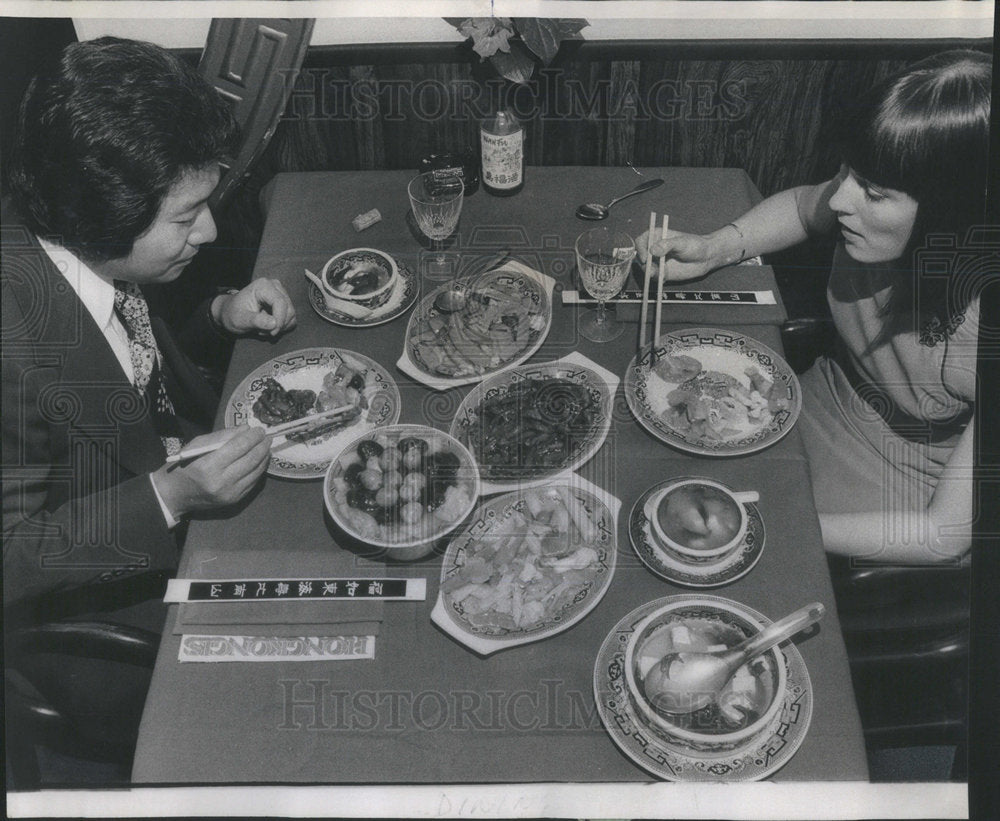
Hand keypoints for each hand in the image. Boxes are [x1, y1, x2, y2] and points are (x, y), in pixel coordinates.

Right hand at [151, 426, 269, 518]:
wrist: (175, 495)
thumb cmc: (184, 465)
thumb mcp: (197, 445)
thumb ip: (222, 436)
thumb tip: (246, 429)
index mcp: (208, 466)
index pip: (238, 447)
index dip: (252, 436)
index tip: (259, 429)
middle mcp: (221, 481)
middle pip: (251, 459)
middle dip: (262, 445)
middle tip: (267, 436)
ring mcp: (230, 493)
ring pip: (256, 471)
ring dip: (264, 456)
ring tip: (266, 446)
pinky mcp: (235, 500)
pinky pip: (254, 481)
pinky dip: (259, 469)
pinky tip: (260, 460)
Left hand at [213, 279, 296, 336]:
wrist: (231, 313)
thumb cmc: (233, 314)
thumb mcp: (241, 319)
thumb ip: (256, 321)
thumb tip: (274, 324)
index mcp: (263, 286)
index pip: (280, 302)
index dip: (280, 320)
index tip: (272, 332)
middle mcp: (275, 286)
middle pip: (288, 309)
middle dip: (279, 325)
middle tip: (263, 332)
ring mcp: (281, 294)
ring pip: (291, 315)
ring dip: (280, 327)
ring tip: (264, 329)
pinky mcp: (284, 303)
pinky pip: (291, 318)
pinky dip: (282, 326)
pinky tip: (269, 326)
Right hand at [634, 228, 717, 281]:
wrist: (705, 258)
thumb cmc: (694, 245)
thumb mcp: (681, 242)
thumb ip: (667, 245)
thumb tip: (653, 250)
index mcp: (656, 236)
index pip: (641, 241)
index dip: (641, 249)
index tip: (647, 257)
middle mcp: (654, 249)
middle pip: (641, 256)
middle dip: (645, 264)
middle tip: (652, 269)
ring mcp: (657, 262)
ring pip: (646, 268)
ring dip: (650, 273)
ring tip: (660, 274)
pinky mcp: (662, 273)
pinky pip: (654, 277)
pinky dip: (656, 279)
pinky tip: (664, 278)